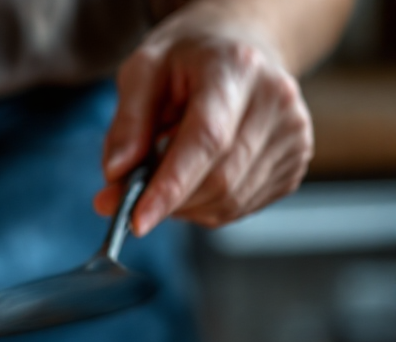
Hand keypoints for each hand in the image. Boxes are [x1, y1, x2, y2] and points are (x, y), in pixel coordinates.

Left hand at [94, 8, 313, 235]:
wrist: (238, 49)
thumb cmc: (186, 61)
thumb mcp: (143, 72)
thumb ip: (127, 124)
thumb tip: (117, 175)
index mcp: (236, 68)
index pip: (207, 139)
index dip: (171, 187)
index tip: (137, 221)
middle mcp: (276, 99)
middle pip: (220, 178)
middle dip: (168, 201)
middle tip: (133, 194)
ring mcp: (292, 132)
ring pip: (230, 200)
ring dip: (185, 206)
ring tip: (169, 172)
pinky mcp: (296, 160)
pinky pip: (241, 207)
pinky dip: (206, 207)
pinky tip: (196, 176)